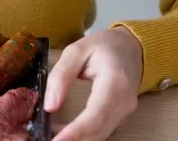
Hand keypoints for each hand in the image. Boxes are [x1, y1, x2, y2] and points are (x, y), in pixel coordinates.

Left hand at [43, 26, 143, 140]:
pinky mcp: (121, 117)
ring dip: (77, 139)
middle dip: (73, 139)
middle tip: (46, 137)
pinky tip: (64, 132)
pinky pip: (101, 131)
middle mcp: (124, 102)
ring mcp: (125, 112)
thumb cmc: (104, 46)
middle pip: (98, 131)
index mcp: (115, 82)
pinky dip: (83, 135)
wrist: (131, 48)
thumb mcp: (76, 50)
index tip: (56, 140)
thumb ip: (61, 75)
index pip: (96, 114)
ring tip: (51, 133)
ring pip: (100, 135)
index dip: (76, 132)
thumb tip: (50, 105)